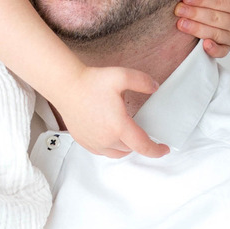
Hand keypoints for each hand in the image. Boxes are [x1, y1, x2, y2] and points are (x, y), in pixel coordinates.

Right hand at [54, 64, 169, 159]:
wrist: (66, 86)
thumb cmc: (90, 82)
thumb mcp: (121, 76)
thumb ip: (142, 81)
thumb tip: (155, 87)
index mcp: (118, 126)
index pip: (143, 146)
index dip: (156, 150)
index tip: (163, 149)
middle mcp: (106, 138)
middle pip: (131, 149)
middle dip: (139, 142)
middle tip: (140, 129)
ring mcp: (94, 142)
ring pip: (117, 153)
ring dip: (125, 146)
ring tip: (126, 134)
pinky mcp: (84, 142)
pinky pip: (103, 152)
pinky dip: (111, 147)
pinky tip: (110, 135)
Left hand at [174, 0, 229, 57]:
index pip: (220, 2)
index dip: (203, 0)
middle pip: (215, 18)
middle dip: (195, 13)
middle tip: (179, 9)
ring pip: (215, 34)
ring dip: (197, 29)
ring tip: (181, 23)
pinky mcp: (228, 47)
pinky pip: (222, 51)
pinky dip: (213, 50)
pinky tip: (203, 45)